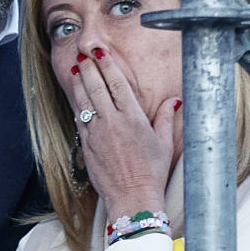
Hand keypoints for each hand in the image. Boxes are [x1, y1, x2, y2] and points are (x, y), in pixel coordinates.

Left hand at [69, 48, 180, 220]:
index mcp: (132, 118)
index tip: (101, 52)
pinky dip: (77, 106)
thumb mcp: (164, 143)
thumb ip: (165, 118)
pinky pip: (79, 120)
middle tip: (83, 55)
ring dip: (79, 84)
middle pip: (97, 88)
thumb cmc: (151, 172)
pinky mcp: (87, 146)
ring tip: (76, 70)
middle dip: (89, 69)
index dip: (108, 65)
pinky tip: (76, 98)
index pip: (117, 84)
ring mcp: (96, 134)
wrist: (132, 198)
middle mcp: (112, 122)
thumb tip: (173, 100)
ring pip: (84, 101)